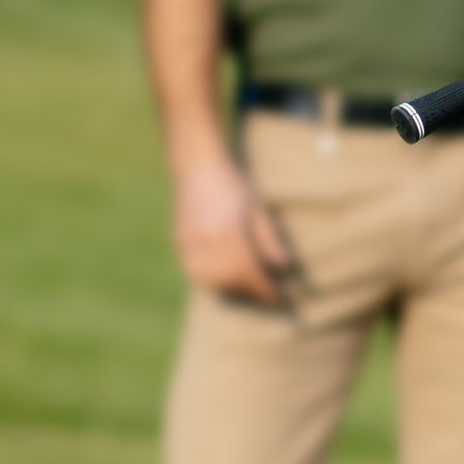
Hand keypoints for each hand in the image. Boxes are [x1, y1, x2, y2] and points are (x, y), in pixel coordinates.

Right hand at [174, 156, 294, 301]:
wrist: (199, 166)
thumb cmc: (234, 186)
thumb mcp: (258, 210)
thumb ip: (269, 241)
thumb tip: (283, 268)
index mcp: (230, 232)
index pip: (250, 272)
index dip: (265, 288)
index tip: (280, 296)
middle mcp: (207, 241)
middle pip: (231, 279)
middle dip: (250, 291)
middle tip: (266, 293)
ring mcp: (190, 243)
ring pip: (211, 280)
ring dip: (231, 289)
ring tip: (247, 287)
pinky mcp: (180, 242)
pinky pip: (195, 272)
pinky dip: (211, 280)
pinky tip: (224, 278)